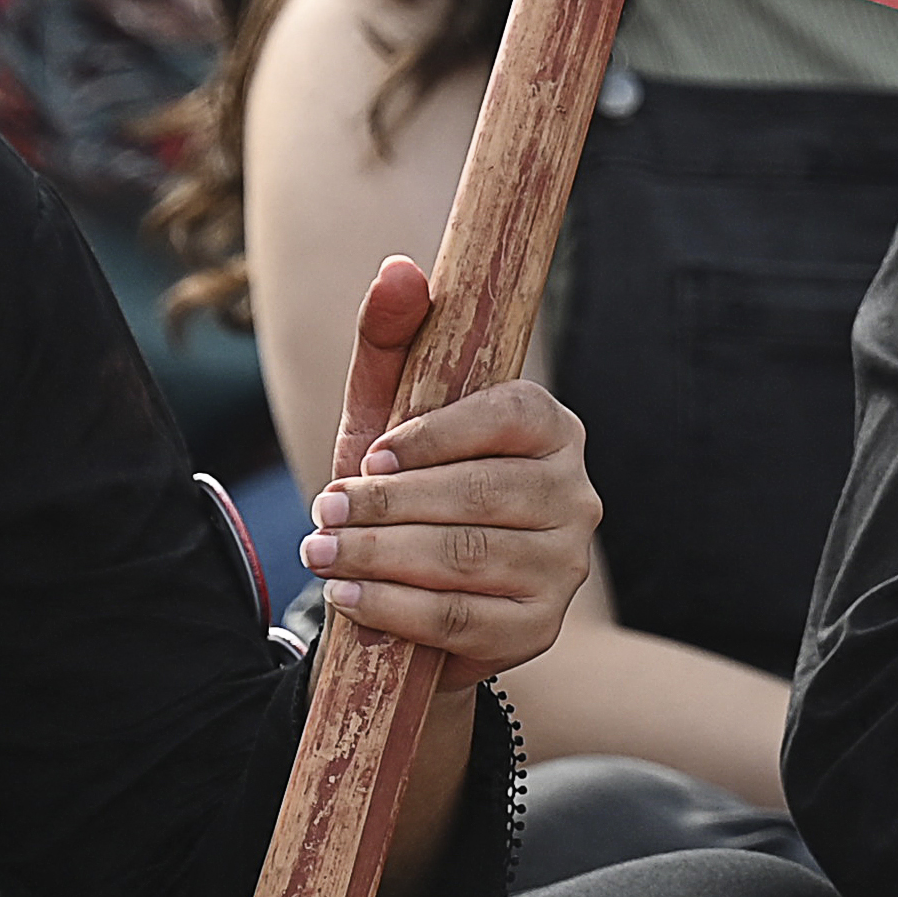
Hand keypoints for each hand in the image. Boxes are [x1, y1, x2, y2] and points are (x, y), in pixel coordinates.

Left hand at [299, 253, 598, 692]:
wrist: (406, 591)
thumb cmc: (401, 484)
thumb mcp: (385, 411)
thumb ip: (390, 341)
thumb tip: (400, 269)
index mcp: (552, 427)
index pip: (508, 416)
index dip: (435, 436)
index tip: (369, 455)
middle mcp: (576, 494)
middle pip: (482, 494)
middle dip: (390, 505)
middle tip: (322, 509)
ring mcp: (564, 565)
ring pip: (468, 557)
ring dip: (381, 556)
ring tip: (322, 551)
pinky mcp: (540, 627)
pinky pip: (464, 619)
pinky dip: (397, 609)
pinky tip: (349, 599)